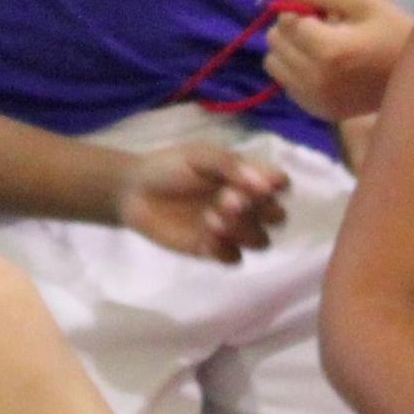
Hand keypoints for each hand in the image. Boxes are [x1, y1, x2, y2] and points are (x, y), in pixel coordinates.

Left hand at [116, 140, 291, 263]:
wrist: (134, 192)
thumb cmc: (169, 167)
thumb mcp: (199, 155)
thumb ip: (230, 165)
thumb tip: (265, 184)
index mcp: (246, 177)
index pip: (279, 184)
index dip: (275, 186)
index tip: (259, 184)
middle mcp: (246, 205)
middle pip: (277, 217)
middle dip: (259, 210)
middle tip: (229, 200)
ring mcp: (232, 230)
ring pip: (260, 241)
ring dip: (242, 231)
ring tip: (211, 218)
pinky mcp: (213, 250)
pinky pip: (234, 258)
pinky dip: (223, 249)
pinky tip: (203, 237)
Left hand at [267, 0, 411, 123]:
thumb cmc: (392, 30)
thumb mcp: (360, 1)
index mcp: (329, 50)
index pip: (287, 21)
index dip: (300, 10)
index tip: (324, 12)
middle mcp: (317, 79)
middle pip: (276, 42)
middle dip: (293, 29)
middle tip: (324, 28)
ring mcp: (317, 100)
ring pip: (274, 64)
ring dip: (290, 50)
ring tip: (320, 46)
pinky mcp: (320, 112)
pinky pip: (286, 85)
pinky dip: (296, 71)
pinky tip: (322, 66)